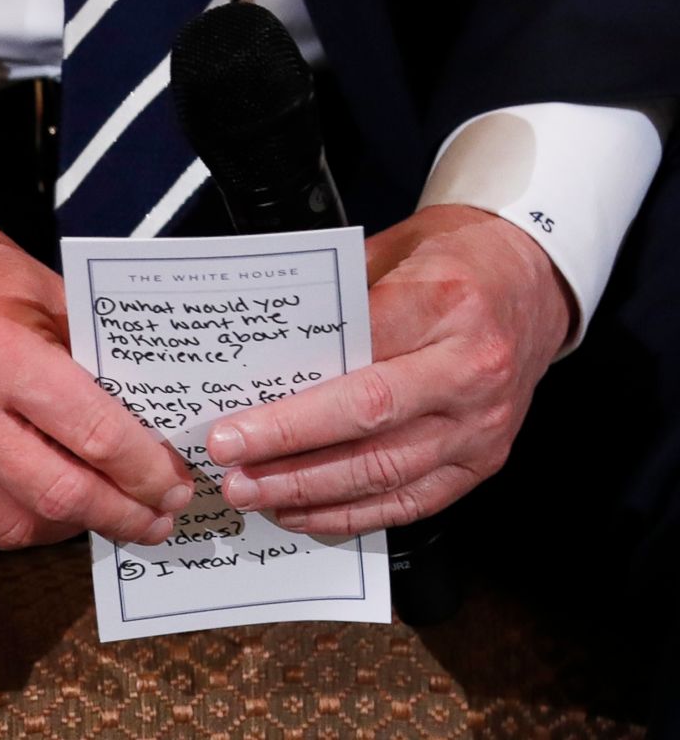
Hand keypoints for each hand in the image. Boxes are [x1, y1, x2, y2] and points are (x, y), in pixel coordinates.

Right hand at [0, 166, 191, 548]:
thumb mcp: (50, 293)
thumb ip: (98, 361)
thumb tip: (153, 429)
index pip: (93, 434)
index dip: (145, 472)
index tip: (173, 486)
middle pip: (58, 496)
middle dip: (122, 516)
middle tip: (156, 520)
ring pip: (12, 528)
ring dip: (69, 528)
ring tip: (104, 512)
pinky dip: (14, 524)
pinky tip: (39, 503)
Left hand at [207, 205, 573, 534]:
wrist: (534, 282)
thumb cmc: (456, 261)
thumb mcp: (392, 251)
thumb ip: (335, 304)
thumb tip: (262, 359)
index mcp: (446, 303)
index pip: (353, 362)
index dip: (289, 405)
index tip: (233, 425)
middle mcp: (472, 370)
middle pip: (367, 424)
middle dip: (289, 454)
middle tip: (231, 468)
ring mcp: (482, 425)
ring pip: (385, 472)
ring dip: (310, 491)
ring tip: (254, 494)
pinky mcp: (483, 461)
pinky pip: (411, 502)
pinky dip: (352, 514)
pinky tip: (304, 512)